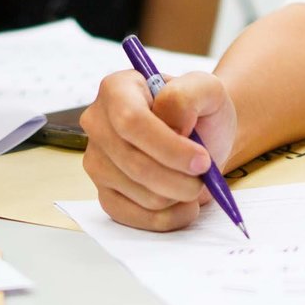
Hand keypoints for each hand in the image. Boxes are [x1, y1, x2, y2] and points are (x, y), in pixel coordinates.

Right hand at [80, 68, 236, 231]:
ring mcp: (97, 161)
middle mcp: (98, 124)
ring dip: (177, 196)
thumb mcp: (206, 88)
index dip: (168, 147)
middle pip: (134, 163)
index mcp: (117, 90)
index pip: (130, 121)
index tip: (202, 160)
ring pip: (139, 194)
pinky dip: (167, 217)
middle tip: (205, 176)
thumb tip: (171, 122)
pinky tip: (183, 204)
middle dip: (179, 178)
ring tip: (194, 183)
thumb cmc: (200, 111)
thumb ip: (188, 94)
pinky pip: (134, 217)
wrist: (203, 138)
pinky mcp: (104, 193)